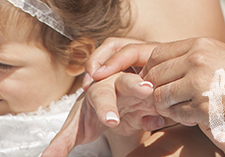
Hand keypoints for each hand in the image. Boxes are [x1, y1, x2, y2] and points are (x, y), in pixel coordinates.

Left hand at [42, 63, 164, 156]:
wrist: (108, 108)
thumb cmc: (90, 114)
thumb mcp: (75, 129)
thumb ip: (61, 143)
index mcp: (97, 91)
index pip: (100, 96)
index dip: (106, 108)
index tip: (112, 121)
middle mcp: (119, 86)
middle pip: (126, 81)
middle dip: (135, 85)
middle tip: (145, 90)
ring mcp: (137, 93)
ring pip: (148, 89)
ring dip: (156, 95)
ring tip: (162, 101)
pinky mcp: (152, 103)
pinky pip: (160, 105)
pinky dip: (162, 112)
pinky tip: (160, 121)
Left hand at [88, 37, 224, 140]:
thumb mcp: (216, 60)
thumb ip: (186, 61)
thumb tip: (151, 72)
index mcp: (197, 44)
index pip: (153, 54)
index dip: (140, 69)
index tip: (131, 80)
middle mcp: (196, 58)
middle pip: (151, 76)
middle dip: (152, 92)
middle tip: (162, 103)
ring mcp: (199, 81)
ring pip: (159, 97)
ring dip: (168, 108)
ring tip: (189, 108)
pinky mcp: (203, 104)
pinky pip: (176, 114)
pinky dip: (184, 119)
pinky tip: (202, 116)